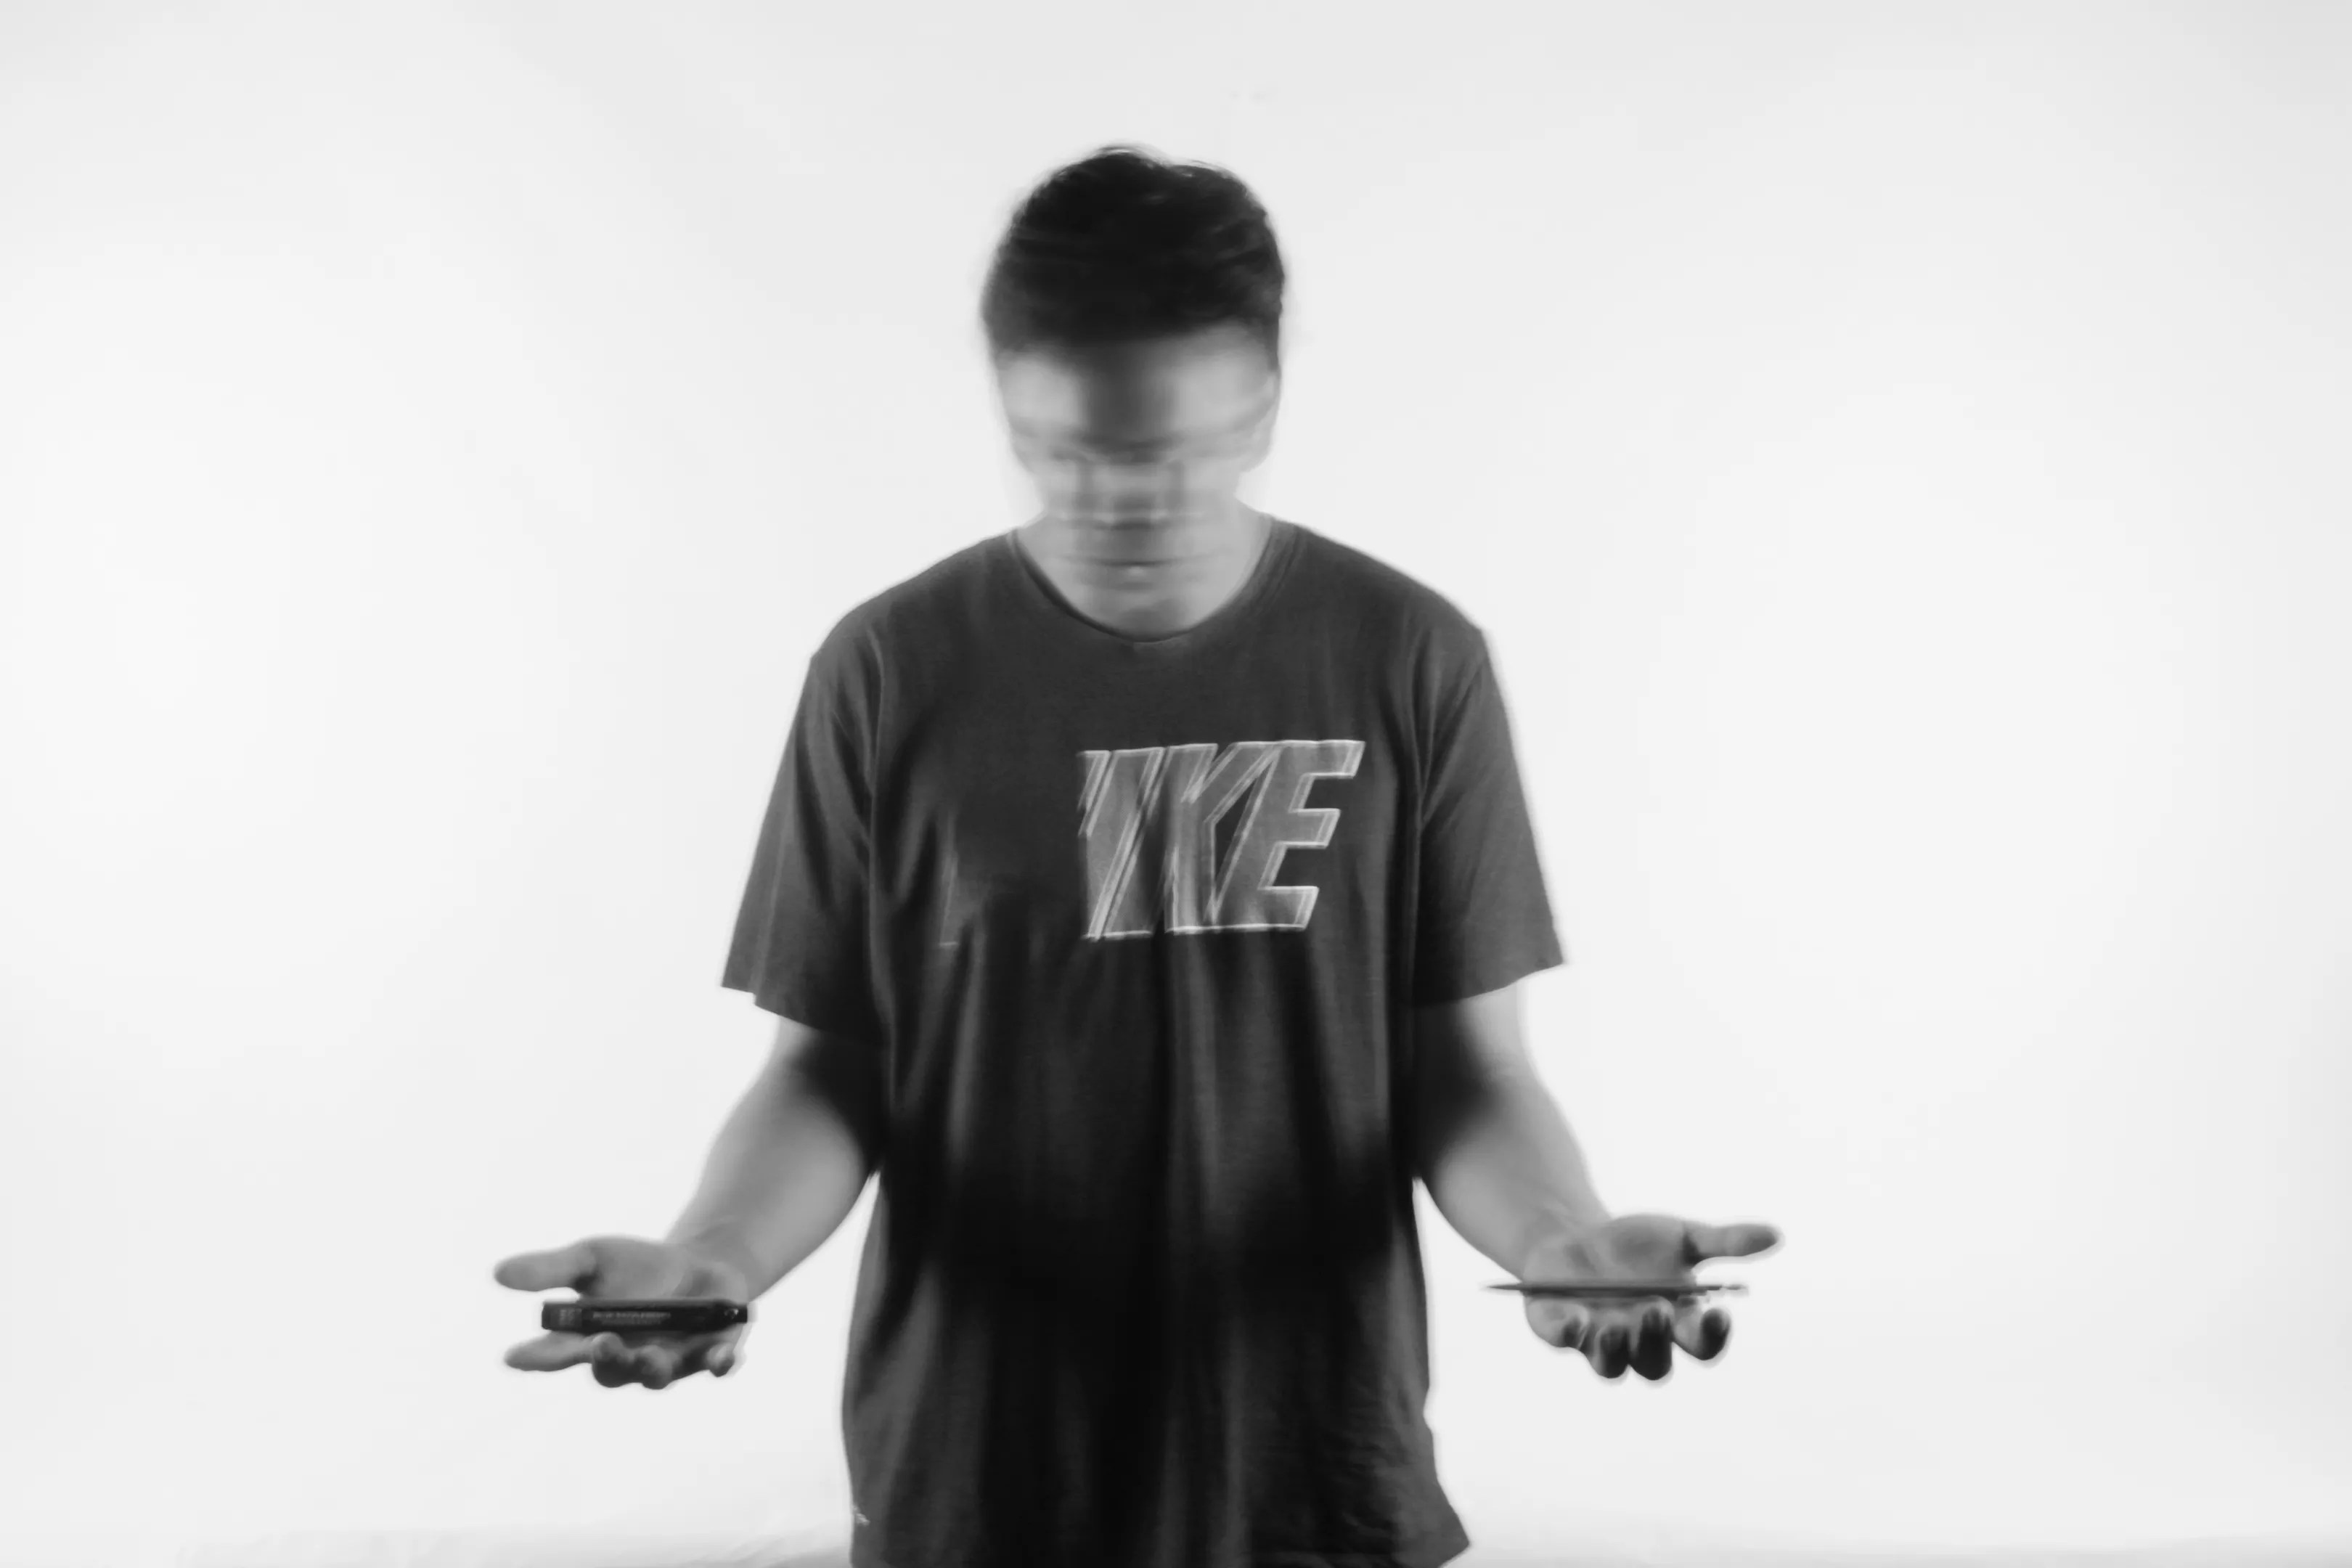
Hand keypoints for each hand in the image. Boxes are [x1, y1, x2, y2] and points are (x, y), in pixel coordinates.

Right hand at [494, 1235, 754, 1389]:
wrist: (699, 1263)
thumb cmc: (636, 1267)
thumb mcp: (593, 1258)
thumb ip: (552, 1270)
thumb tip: (497, 1273)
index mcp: (587, 1341)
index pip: (553, 1356)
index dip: (534, 1359)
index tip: (514, 1355)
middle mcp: (625, 1360)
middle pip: (609, 1370)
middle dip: (605, 1359)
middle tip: (599, 1343)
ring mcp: (670, 1363)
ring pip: (657, 1375)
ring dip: (653, 1368)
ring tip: (650, 1357)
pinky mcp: (711, 1355)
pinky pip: (715, 1366)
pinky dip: (719, 1364)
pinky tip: (724, 1359)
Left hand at [1518, 1213, 1781, 1380]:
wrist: (1577, 1236)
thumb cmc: (1638, 1244)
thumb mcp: (1681, 1236)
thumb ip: (1725, 1241)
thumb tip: (1776, 1234)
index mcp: (1676, 1324)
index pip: (1702, 1346)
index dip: (1711, 1337)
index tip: (1718, 1313)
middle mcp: (1639, 1342)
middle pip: (1655, 1363)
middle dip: (1657, 1340)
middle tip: (1658, 1310)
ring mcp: (1598, 1341)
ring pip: (1611, 1366)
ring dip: (1615, 1349)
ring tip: (1617, 1324)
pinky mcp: (1559, 1329)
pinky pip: (1563, 1340)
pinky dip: (1568, 1333)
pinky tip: (1575, 1318)